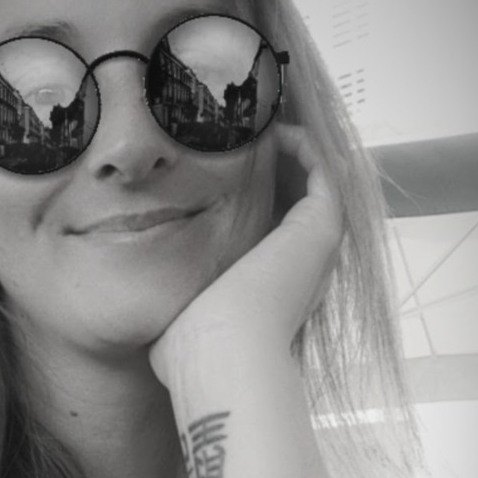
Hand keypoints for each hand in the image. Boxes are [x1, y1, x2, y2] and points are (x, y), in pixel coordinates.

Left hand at [149, 124, 344, 387]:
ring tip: (262, 124)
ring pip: (316, 183)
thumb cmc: (196, 351)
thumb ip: (181, 316)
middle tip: (248, 139)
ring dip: (294, 152)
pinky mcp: (321, 225)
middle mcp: (304, 266)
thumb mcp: (185, 325)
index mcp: (276, 289)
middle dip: (277, 170)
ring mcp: (317, 246)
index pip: (275, 234)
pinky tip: (273, 129)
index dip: (259, 201)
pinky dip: (305, 146)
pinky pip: (325, 170)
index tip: (228, 175)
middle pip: (298, 203)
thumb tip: (153, 330)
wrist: (220, 352)